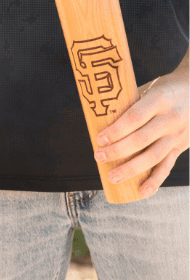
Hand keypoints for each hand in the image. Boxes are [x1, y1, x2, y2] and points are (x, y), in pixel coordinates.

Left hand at [93, 50, 188, 197]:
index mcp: (159, 100)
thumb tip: (100, 116)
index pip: (134, 117)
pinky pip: (167, 166)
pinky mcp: (181, 147)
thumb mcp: (148, 88)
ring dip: (131, 169)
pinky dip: (155, 181)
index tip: (99, 139)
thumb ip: (129, 102)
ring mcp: (177, 135)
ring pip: (153, 156)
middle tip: (99, 157)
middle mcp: (170, 119)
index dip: (116, 130)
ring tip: (112, 176)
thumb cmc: (164, 89)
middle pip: (141, 139)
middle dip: (118, 151)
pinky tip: (142, 191)